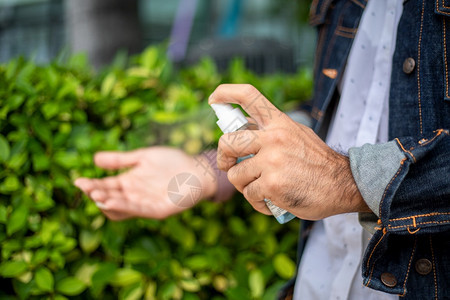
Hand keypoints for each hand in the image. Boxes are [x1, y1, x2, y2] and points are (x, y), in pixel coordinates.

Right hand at [74, 147, 217, 219]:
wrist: (197, 169)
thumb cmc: (172, 162)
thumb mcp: (143, 157)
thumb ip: (120, 160)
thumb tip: (94, 158)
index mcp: (129, 182)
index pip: (106, 186)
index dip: (92, 185)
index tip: (78, 181)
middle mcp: (134, 195)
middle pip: (110, 198)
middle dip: (96, 193)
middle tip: (85, 186)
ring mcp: (145, 204)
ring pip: (121, 208)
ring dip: (107, 202)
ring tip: (96, 194)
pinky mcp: (157, 211)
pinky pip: (138, 211)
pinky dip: (124, 207)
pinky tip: (112, 201)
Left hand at [209, 84, 369, 219]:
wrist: (343, 185)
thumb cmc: (317, 164)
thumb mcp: (297, 135)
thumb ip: (271, 133)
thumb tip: (244, 130)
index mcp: (279, 122)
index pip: (249, 96)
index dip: (226, 93)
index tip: (214, 98)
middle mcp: (274, 137)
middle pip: (227, 142)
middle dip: (223, 158)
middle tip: (228, 166)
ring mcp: (271, 160)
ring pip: (235, 175)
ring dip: (244, 186)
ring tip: (261, 189)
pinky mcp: (271, 184)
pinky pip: (249, 194)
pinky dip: (257, 202)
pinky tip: (271, 202)